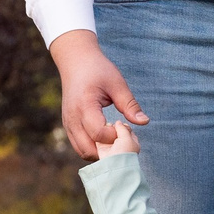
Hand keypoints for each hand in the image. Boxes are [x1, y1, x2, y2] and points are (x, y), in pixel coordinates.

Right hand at [50, 30, 148, 158]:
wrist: (76, 62)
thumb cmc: (98, 70)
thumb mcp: (117, 84)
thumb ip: (130, 104)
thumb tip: (144, 122)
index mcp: (84, 107)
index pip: (98, 134)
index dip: (115, 135)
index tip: (123, 125)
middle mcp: (72, 119)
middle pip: (89, 150)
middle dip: (108, 149)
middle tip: (120, 136)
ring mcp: (68, 124)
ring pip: (83, 152)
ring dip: (100, 151)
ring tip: (113, 135)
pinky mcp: (68, 126)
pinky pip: (79, 146)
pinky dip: (93, 147)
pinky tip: (105, 135)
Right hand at [98, 119, 139, 157]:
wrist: (114, 165)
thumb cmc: (124, 153)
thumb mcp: (127, 137)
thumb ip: (123, 128)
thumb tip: (118, 122)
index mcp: (131, 142)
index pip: (127, 130)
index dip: (123, 126)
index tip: (119, 124)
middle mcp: (121, 144)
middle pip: (117, 130)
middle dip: (114, 127)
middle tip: (113, 127)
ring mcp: (111, 146)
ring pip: (108, 133)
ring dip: (107, 130)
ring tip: (107, 130)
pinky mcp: (101, 148)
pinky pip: (99, 138)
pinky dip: (99, 135)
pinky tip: (101, 133)